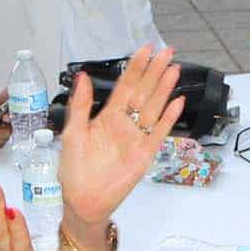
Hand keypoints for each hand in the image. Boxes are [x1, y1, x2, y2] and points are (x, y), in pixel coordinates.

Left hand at [58, 45, 183, 228]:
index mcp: (107, 116)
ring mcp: (136, 138)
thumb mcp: (72, 132)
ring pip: (153, 108)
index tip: (144, 50)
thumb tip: (83, 76)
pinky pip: (159, 133)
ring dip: (164, 89)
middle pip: (143, 92)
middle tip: (166, 52)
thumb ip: (80, 104)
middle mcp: (124, 124)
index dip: (135, 68)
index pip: (125, 86)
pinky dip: (168, 118)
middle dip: (155, 72)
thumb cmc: (74, 169)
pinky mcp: (144, 154)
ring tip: (173, 70)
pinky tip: (177, 102)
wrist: (83, 200)